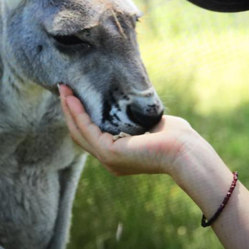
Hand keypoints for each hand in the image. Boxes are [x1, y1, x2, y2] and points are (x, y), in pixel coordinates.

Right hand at [58, 84, 204, 177]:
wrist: (185, 151)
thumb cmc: (176, 138)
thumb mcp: (150, 123)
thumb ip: (137, 117)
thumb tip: (132, 101)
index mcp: (119, 155)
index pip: (92, 135)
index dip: (80, 116)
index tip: (75, 95)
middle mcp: (110, 160)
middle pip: (80, 133)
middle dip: (70, 110)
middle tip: (63, 89)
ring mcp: (108, 159)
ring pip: (79, 131)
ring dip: (70, 109)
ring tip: (63, 90)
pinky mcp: (110, 153)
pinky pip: (87, 130)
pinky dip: (78, 113)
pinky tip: (73, 99)